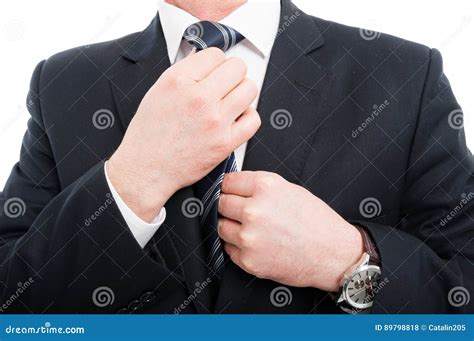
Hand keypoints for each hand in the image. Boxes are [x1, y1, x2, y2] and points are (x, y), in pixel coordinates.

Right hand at [108, 48, 260, 220]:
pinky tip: (235, 119)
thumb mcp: (157, 91)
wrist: (146, 169)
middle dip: (232, 74)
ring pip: (250, 89)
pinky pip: (253, 119)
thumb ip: (183, 73)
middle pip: (238, 68)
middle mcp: (199, 98)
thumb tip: (204, 61)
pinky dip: (247, 117)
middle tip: (224, 86)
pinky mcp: (225, 142)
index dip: (215, 63)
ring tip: (230, 102)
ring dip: (242, 93)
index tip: (212, 73)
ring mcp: (215, 120)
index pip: (216, 54)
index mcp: (178, 81)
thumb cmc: (149, 134)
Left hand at [218, 171, 363, 291]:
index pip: (226, 182)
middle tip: (241, 212)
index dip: (228, 188)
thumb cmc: (316, 221)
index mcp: (265, 187)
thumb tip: (232, 187)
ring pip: (221, 227)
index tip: (229, 192)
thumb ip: (259, 187)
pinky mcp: (248, 260)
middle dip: (228, 207)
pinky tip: (258, 244)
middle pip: (220, 203)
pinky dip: (238, 247)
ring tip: (252, 229)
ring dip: (231, 227)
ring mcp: (249, 237)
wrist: (332, 254)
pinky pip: (229, 248)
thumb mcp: (289, 189)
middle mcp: (254, 210)